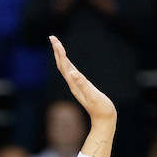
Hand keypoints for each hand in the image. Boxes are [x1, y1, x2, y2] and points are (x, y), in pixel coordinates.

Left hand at [49, 36, 115, 156]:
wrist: (104, 119)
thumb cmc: (101, 108)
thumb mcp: (93, 96)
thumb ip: (83, 84)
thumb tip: (72, 73)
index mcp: (74, 84)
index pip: (64, 65)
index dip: (60, 53)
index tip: (56, 41)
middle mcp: (73, 84)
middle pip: (61, 65)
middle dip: (57, 51)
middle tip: (52, 37)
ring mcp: (76, 86)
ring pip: (65, 68)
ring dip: (60, 56)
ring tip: (57, 44)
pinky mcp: (81, 87)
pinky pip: (71, 72)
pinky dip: (67, 63)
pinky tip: (67, 60)